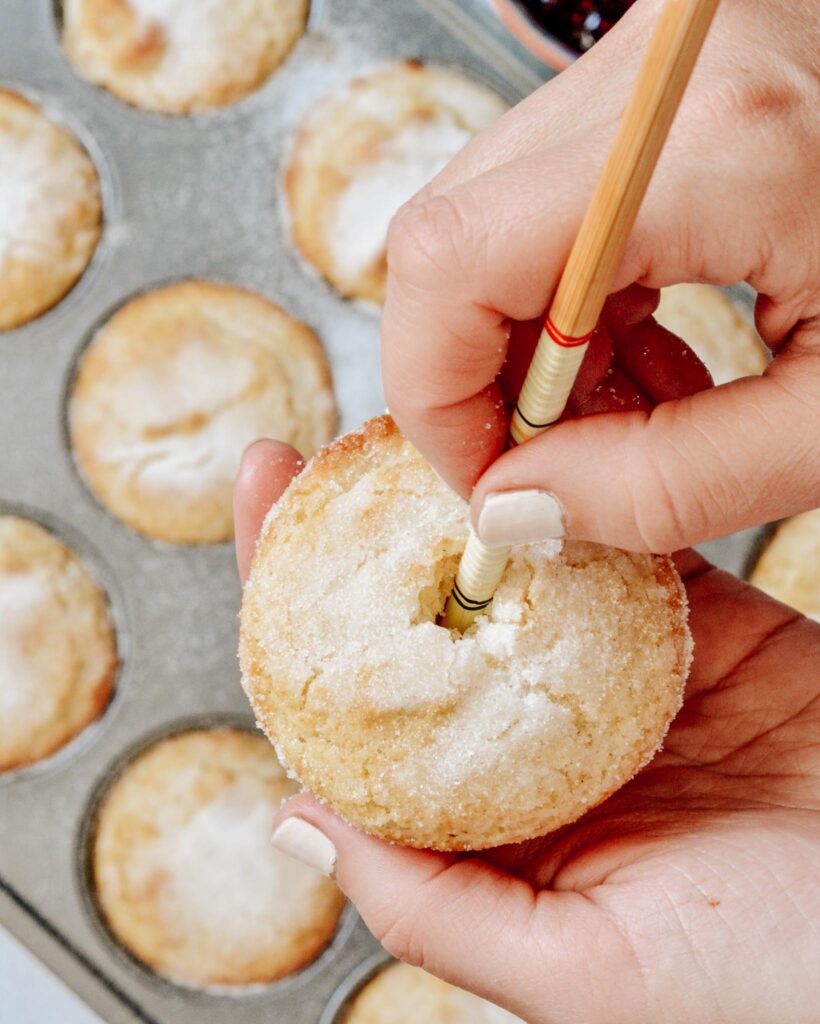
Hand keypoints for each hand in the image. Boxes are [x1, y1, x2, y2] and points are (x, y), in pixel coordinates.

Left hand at [235, 442, 819, 1023]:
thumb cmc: (768, 978)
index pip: (353, 704)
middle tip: (290, 455)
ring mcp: (608, 670)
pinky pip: (622, 543)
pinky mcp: (695, 624)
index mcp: (487, 815)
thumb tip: (297, 823)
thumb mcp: (585, 974)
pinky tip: (535, 441)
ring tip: (403, 426)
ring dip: (454, 495)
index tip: (260, 516)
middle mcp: (532, 735)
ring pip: (510, 564)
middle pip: (409, 617)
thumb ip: (438, 909)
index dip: (289, 609)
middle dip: (342, 531)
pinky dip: (582, 489)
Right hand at [381, 0, 819, 551]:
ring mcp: (651, 71)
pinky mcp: (655, 90)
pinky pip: (540, 207)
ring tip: (627, 412)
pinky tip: (645, 358)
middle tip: (554, 458)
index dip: (433, 392)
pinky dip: (564, 307)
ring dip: (524, 348)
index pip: (450, 258)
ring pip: (483, 224)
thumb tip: (517, 506)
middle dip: (474, 378)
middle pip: (446, 236)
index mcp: (720, 148)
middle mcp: (658, 81)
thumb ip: (668, 483)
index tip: (489, 478)